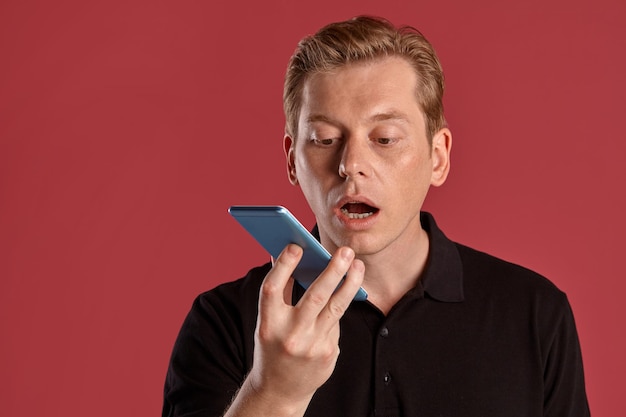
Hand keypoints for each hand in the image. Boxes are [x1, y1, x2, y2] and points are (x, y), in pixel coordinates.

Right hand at [245, 244, 364, 411]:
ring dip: (350, 283)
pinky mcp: (328, 354)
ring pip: (336, 308)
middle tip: (345, 251)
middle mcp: (290, 335)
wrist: (279, 390)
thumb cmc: (273, 345)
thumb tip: (285, 252)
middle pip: (315, 296)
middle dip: (333, 270)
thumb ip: (278, 290)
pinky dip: (337, 309)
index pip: (273, 289)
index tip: (297, 245)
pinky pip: (336, 323)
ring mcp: (312, 346)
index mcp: (268, 324)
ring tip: (357, 265)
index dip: (284, 266)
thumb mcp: (268, 320)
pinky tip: (340, 300)